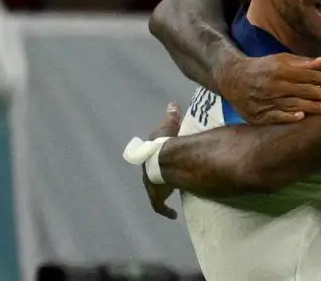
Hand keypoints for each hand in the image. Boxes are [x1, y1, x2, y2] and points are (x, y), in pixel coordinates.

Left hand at [143, 102, 181, 219]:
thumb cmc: (165, 142)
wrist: (162, 159)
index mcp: (148, 155)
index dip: (155, 160)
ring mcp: (151, 185)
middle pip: (152, 175)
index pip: (149, 158)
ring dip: (162, 192)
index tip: (161, 163)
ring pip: (155, 190)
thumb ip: (171, 116)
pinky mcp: (157, 196)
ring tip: (173, 193)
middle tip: (169, 179)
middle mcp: (147, 171)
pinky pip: (160, 206)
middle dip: (158, 176)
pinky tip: (173, 215)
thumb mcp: (169, 125)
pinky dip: (166, 210)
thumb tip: (173, 104)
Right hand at [219, 53, 320, 124]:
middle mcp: (274, 84)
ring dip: (311, 107)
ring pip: (292, 104)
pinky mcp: (259, 114)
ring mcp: (266, 100)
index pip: (310, 75)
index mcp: (281, 70)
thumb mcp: (281, 60)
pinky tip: (301, 118)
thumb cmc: (263, 68)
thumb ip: (303, 62)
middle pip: (304, 90)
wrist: (233, 78)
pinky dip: (288, 116)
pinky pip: (275, 116)